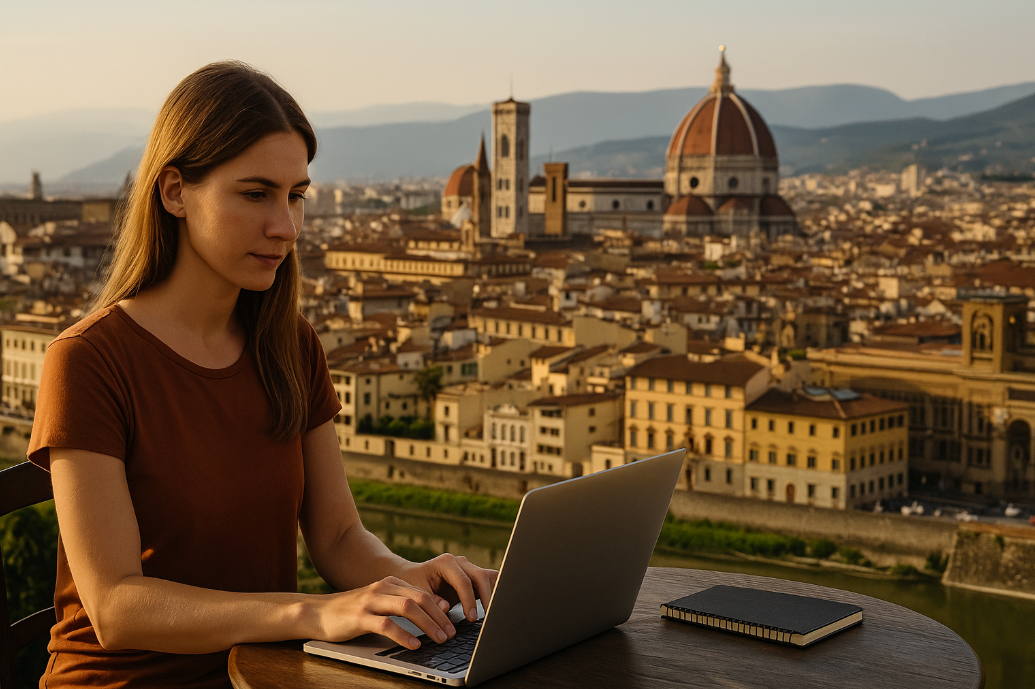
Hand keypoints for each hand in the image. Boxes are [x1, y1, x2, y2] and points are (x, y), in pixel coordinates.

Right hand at [310, 576, 455, 649]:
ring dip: (428, 624)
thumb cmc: (352, 612)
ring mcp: (371, 601)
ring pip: (407, 608)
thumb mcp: (380, 602)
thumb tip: (434, 613)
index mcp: (391, 583)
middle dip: (439, 616)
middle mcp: (383, 588)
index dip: (442, 607)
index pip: (424, 592)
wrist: (317, 612)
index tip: (455, 621)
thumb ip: (402, 603)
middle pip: (420, 598)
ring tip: (439, 639)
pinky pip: (387, 624)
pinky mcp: (360, 617)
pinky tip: (415, 645)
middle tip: (452, 633)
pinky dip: (404, 635)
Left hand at [397, 554, 497, 622]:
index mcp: (446, 562)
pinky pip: (489, 582)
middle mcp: (460, 562)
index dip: (469, 600)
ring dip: (494, 594)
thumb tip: (446, 607)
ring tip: (496, 613)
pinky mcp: (474, 576)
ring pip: (489, 577)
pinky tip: (495, 608)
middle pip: (481, 576)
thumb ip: (431, 600)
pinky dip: (494, 593)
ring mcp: (469, 567)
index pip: (463, 581)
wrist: (415, 576)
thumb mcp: (418, 592)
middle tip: (488, 617)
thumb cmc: (416, 583)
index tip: (471, 618)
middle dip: (487, 597)